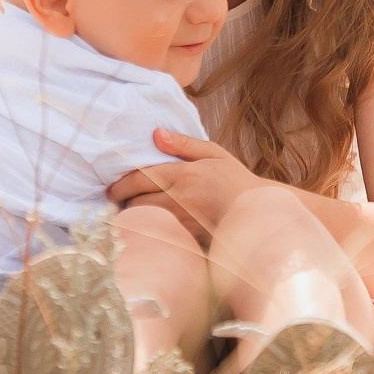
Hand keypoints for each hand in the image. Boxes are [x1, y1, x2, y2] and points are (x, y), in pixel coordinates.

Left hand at [105, 129, 262, 245]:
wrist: (262, 215)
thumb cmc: (236, 181)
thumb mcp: (214, 154)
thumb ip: (183, 143)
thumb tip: (155, 134)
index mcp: (186, 174)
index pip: (141, 178)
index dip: (121, 185)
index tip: (111, 189)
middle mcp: (182, 198)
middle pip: (137, 202)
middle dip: (124, 202)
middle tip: (117, 202)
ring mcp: (185, 222)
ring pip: (145, 221)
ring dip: (135, 218)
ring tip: (131, 215)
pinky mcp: (189, 240)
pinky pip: (159, 237)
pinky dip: (150, 233)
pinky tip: (149, 230)